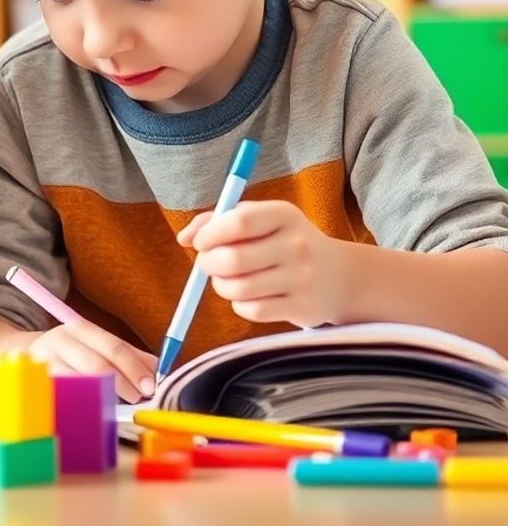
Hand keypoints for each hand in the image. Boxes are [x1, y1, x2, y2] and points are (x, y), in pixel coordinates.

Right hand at [27, 321, 157, 403]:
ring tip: (115, 406)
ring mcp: (45, 362)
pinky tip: (90, 411)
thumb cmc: (72, 352)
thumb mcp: (98, 345)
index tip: (150, 386)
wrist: (26, 352)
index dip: (134, 367)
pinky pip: (60, 397)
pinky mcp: (36, 383)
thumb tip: (159, 370)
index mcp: (82, 329)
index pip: (113, 347)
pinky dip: (78, 404)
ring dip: (100, 396)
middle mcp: (61, 342)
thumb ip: (129, 356)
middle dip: (121, 384)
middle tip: (137, 398)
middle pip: (96, 365)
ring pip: (77, 382)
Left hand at [177, 200, 349, 327]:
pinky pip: (251, 311)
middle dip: (208, 264)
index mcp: (283, 215)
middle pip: (232, 260)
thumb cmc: (284, 241)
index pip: (238, 223)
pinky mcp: (302, 308)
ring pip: (238, 289)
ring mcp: (302, 278)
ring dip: (221, 286)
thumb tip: (184, 238)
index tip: (200, 242)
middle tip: (207, 264)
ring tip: (227, 280)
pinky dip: (240, 305)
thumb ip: (217, 221)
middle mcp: (296, 245)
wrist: (341, 276)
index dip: (209, 235)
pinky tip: (248, 296)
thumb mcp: (260, 220)